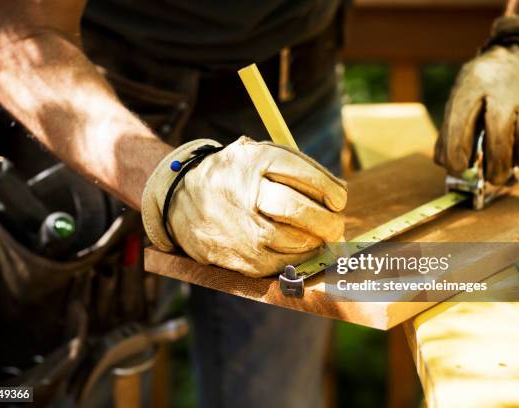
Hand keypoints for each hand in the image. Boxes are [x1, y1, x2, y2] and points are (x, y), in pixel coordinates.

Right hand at [143, 136, 346, 276]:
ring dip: (315, 243)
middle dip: (329, 222)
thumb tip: (338, 196)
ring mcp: (241, 228)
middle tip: (336, 225)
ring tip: (318, 237)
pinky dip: (298, 259)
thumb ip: (295, 168)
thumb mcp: (256, 156)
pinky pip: (281, 264)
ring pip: (295, 242)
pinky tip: (300, 250)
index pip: (306, 176)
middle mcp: (246, 193)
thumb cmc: (234, 177)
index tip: (339, 199)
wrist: (180, 199)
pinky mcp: (239, 257)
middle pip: (301, 211)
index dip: (331, 190)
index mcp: (254, 161)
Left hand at [435, 45, 518, 183]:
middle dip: (494, 164)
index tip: (457, 168)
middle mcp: (505, 85)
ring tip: (513, 159)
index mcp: (474, 82)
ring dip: (518, 160)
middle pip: (498, 135)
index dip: (456, 149)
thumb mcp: (464, 96)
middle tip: (493, 178)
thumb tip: (446, 164)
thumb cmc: (489, 87)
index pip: (460, 120)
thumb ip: (451, 131)